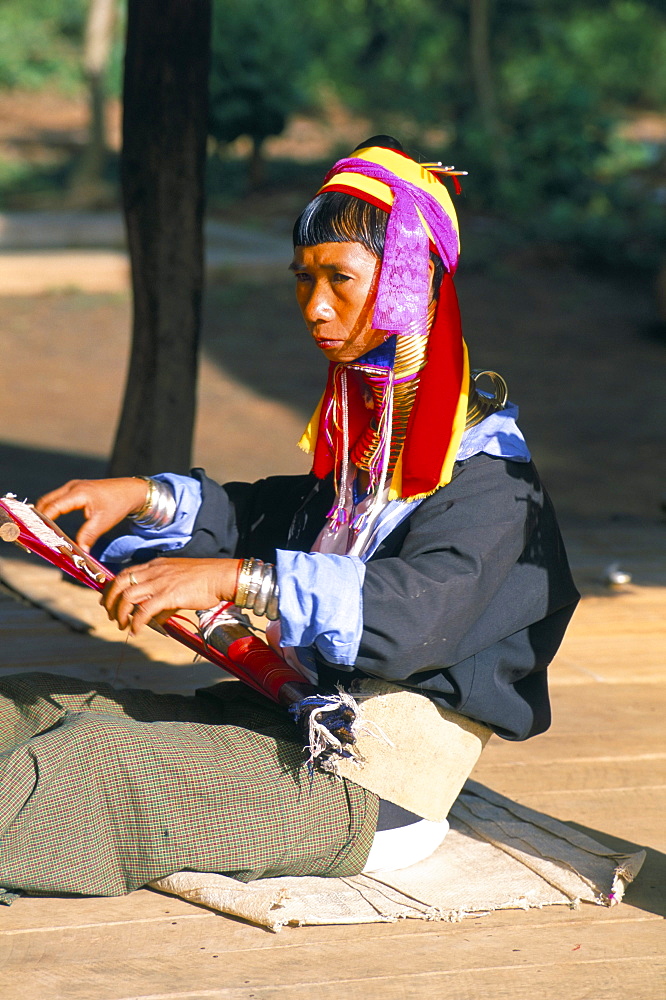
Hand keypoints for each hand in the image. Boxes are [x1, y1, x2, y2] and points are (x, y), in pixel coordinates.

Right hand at [36, 478, 148, 551]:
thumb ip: (88, 537)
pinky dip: (51, 509)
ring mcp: (73, 486)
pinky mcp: (75, 489)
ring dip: (44, 513)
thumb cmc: (118, 505)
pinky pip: (57, 499)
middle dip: (38, 517)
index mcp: (78, 493)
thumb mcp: (103, 522)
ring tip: (40, 530)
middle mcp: (72, 487)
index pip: (53, 507)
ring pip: (50, 499)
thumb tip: (79, 553)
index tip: (37, 534)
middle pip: (46, 502)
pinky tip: (50, 523)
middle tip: (34, 534)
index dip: (43, 521)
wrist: (132, 491)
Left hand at [102, 557, 240, 634]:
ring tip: (122, 625)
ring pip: (127, 596)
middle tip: (111, 615)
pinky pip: (143, 610)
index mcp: (155, 565)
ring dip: (120, 613)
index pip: (125, 573)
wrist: (220, 576)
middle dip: (110, 601)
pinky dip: (136, 622)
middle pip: (119, 583)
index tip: (109, 601)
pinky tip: (136, 630)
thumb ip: (164, 601)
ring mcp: (159, 582)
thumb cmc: (204, 580)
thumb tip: (156, 619)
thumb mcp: (178, 583)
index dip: (113, 588)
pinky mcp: (167, 595)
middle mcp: (153, 571)